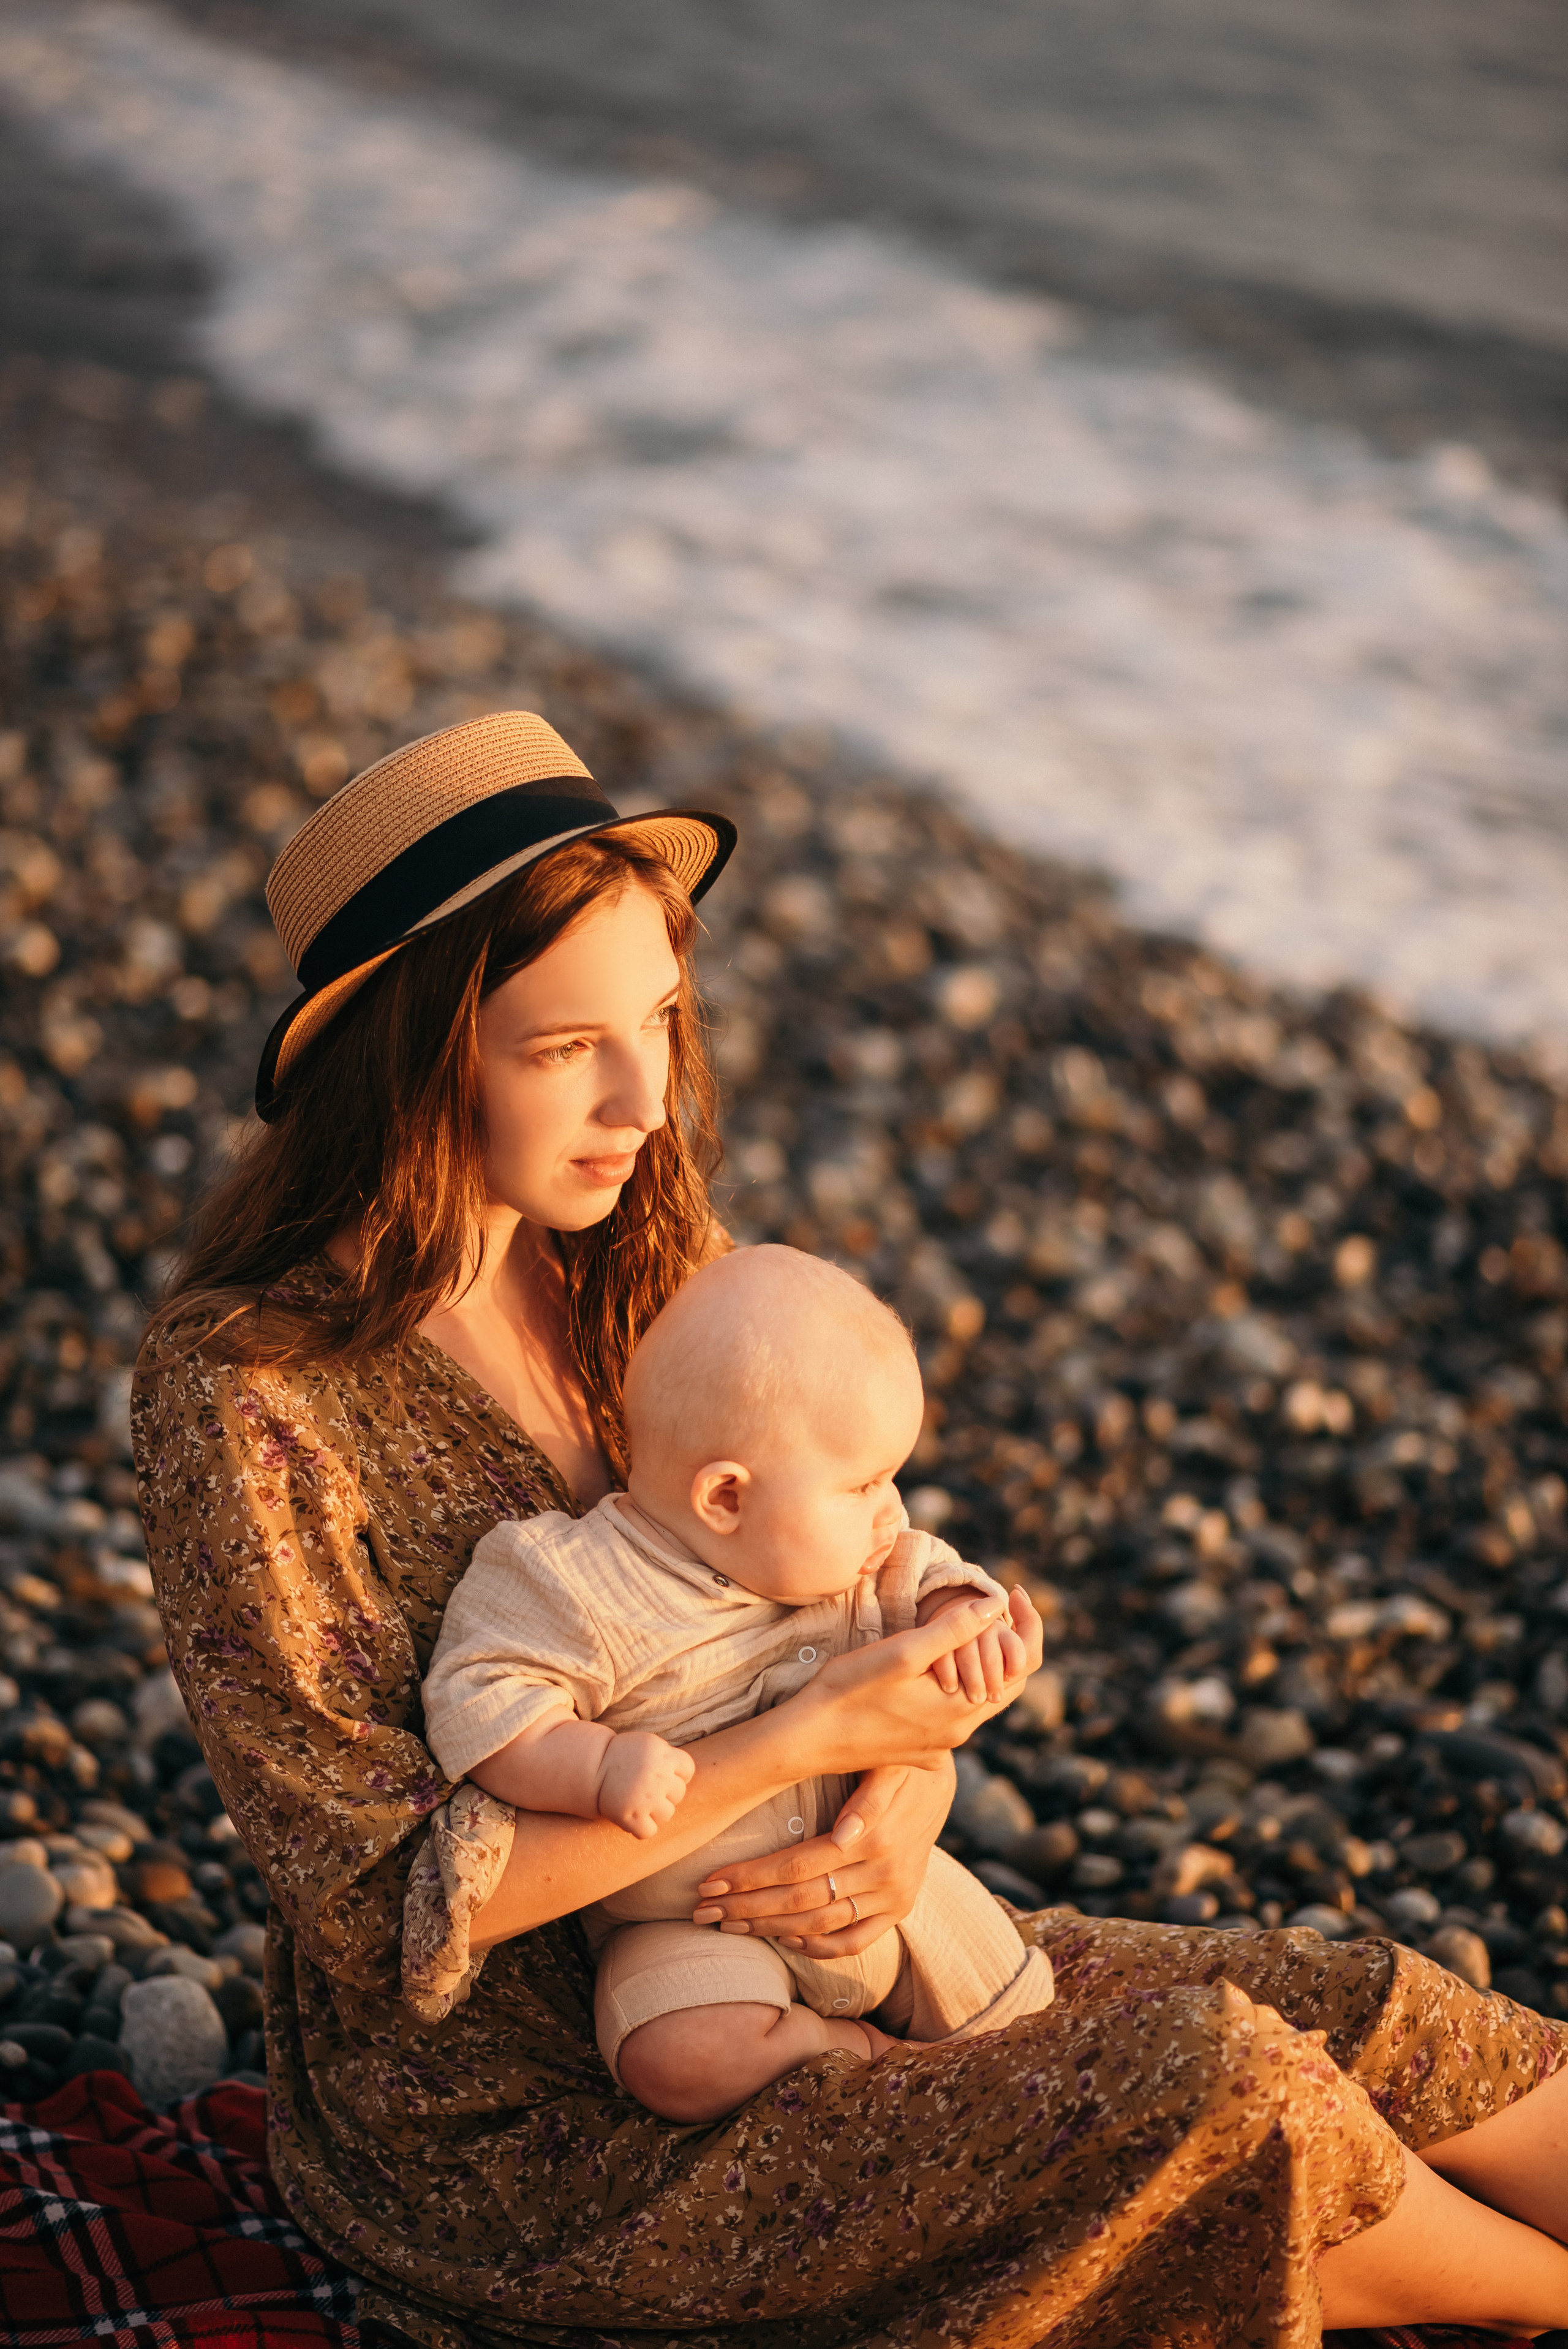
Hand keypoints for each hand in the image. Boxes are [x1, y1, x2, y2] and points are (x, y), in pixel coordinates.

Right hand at [596, 1731, 694, 1839]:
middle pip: (679, 1793)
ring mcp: (645, 1798)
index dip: (677, 1774)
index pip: (688, 1769)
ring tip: (639, 1803)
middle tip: (646, 1790)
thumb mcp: (648, 1744)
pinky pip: (649, 1832)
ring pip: (667, 1814)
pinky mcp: (631, 1817)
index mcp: (661, 1754)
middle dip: (665, 1793)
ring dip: (655, 1812)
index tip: (663, 1775)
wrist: (591, 1768)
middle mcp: (657, 1776)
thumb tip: (686, 1776)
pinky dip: (641, 1829)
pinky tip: (632, 1818)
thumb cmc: (622, 1756)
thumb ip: (668, 1757)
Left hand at [690, 1759, 955, 1955]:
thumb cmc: (896, 1760)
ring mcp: (894, 1898)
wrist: (941, 1779)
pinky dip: (816, 1945)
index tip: (709, 1881)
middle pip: (801, 1901)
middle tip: (702, 1910)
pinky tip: (782, 1939)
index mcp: (874, 1838)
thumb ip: (869, 1797)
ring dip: (768, 1929)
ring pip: (821, 1925)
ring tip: (727, 1925)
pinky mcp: (900, 1909)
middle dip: (745, 1907)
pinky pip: (854, 1941)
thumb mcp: (887, 1763)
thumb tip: (844, 1833)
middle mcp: (884, 1875)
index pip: (796, 1867)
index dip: (749, 1877)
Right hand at [777, 1589, 1042, 1780]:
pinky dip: (954, 1682)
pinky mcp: (917, 1751)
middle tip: (994, 1602)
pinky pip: (950, 1713)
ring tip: (963, 1625)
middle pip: (1004, 1683)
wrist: (806, 1740)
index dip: (1027, 1626)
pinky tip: (933, 1662)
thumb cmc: (848, 1690)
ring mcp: (938, 1746)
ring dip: (977, 1661)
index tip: (1013, 1591)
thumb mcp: (903, 1651)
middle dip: (1005, 1641)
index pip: (1022, 1667)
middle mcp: (957, 1734)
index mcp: (962, 1711)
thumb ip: (954, 1628)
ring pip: (976, 1697)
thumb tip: (996, 1604)